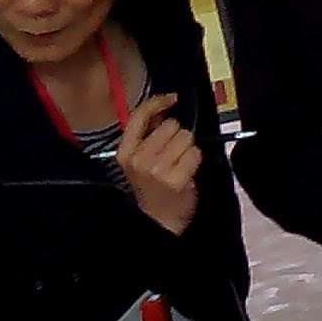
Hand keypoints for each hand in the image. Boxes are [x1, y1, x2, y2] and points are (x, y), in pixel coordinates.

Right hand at [116, 93, 202, 235]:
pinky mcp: (176, 179)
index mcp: (126, 152)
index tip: (172, 99)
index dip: (158, 102)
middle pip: (171, 125)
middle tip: (174, 154)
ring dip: (188, 148)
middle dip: (178, 135)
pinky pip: (195, 153)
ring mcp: (157, 170)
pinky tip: (188, 171)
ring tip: (180, 164)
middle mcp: (139, 159)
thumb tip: (165, 108)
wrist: (159, 221)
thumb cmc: (152, 187)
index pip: (140, 116)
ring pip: (186, 137)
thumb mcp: (140, 160)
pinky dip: (196, 160)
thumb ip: (149, 134)